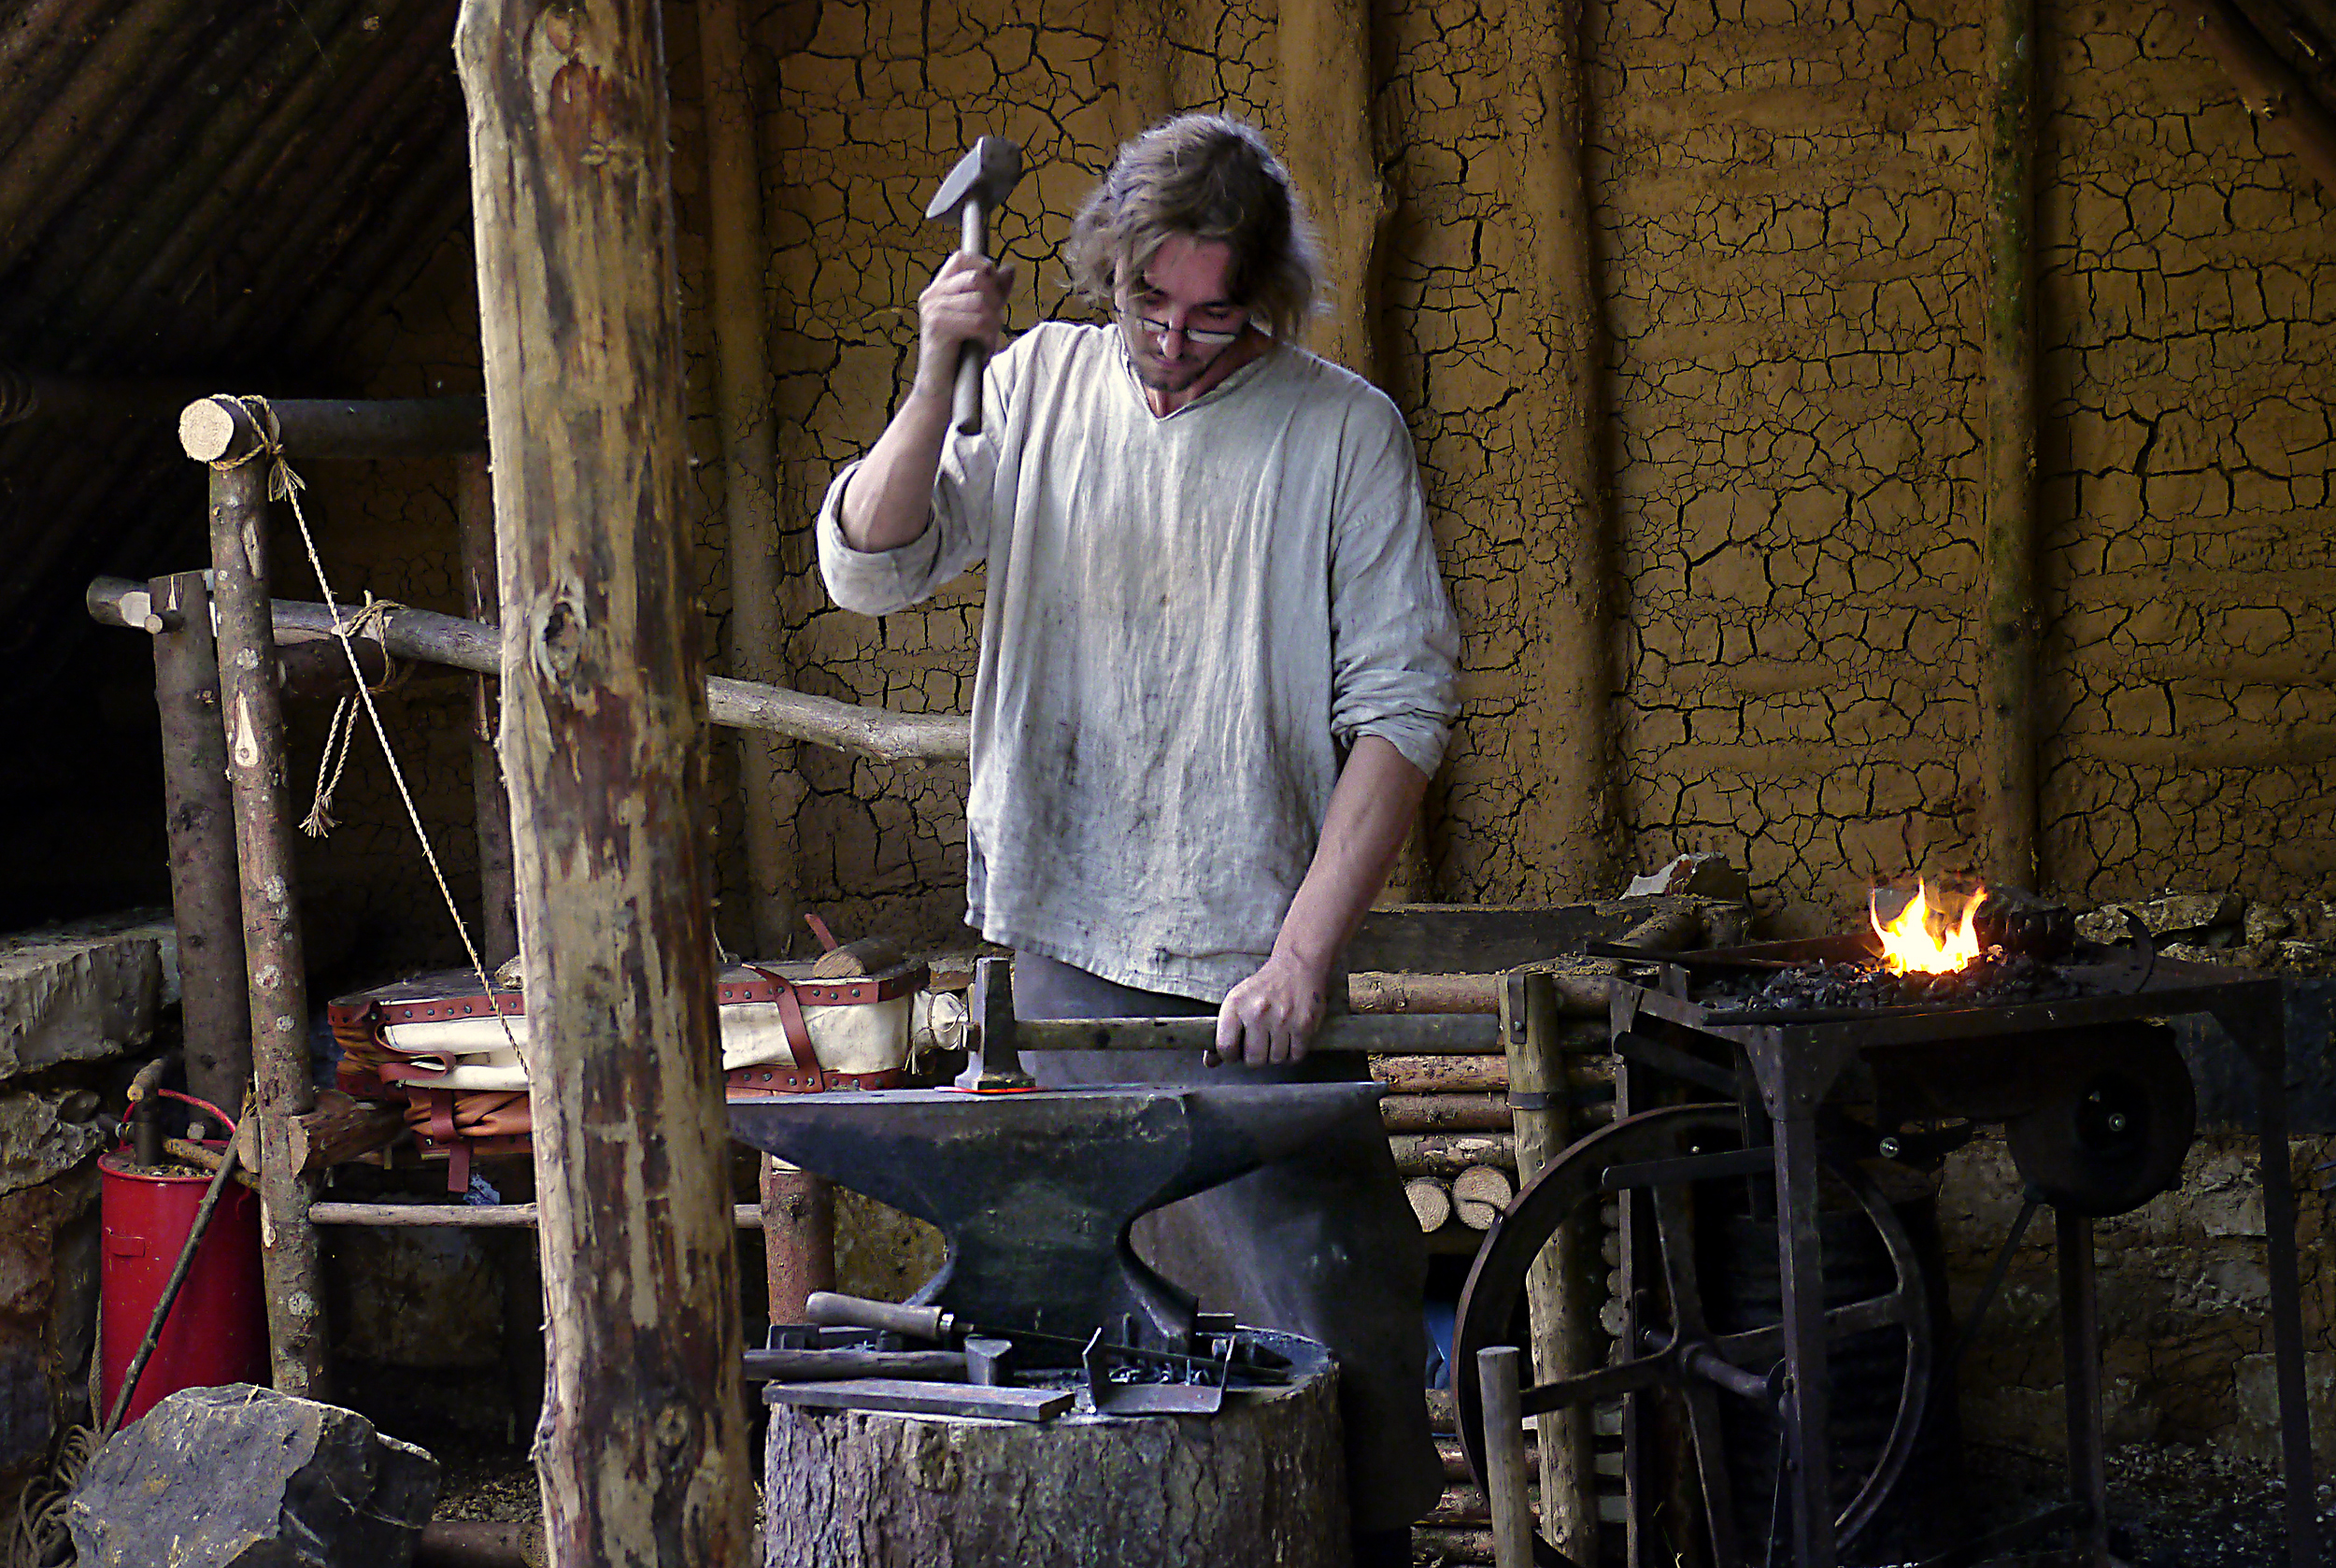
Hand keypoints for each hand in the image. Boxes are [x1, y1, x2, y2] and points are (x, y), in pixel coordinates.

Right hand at [913, 251, 1014, 402]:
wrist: (943, 391)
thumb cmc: (963, 356)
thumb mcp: (982, 317)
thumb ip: (994, 292)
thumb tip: (1009, 268)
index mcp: (938, 289)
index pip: (962, 257)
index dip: (984, 267)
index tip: (994, 292)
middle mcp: (932, 296)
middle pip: (976, 277)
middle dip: (994, 299)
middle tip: (993, 323)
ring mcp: (932, 310)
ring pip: (980, 300)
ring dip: (992, 322)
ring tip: (986, 339)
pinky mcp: (938, 327)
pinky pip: (978, 321)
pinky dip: (987, 336)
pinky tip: (982, 348)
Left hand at [1208, 954, 1328, 1066]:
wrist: (1297, 966)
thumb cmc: (1264, 987)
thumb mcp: (1237, 1001)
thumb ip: (1223, 1033)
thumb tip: (1211, 1063)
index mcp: (1236, 1005)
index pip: (1226, 1047)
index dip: (1230, 1056)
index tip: (1235, 1053)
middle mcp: (1258, 1011)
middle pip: (1253, 1060)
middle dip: (1255, 1058)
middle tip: (1259, 1046)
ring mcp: (1282, 1018)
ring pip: (1276, 1060)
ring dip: (1275, 1055)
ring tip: (1275, 1040)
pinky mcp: (1304, 1024)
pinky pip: (1295, 1056)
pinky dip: (1292, 1053)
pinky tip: (1289, 1040)